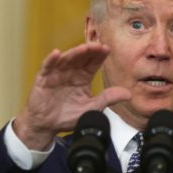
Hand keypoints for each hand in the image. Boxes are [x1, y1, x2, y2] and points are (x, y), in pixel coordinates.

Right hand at [14, 43, 130, 149]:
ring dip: (75, 52)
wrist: (48, 126)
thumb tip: (129, 94)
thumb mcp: (92, 108)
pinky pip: (47, 67)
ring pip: (66, 59)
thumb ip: (108, 99)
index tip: (108, 49)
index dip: (99, 55)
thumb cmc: (68, 115)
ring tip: (84, 47)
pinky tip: (57, 53)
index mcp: (83, 77)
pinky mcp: (43, 79)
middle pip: (81, 58)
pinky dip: (51, 59)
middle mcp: (71, 72)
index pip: (93, 63)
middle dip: (90, 50)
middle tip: (99, 45)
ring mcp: (57, 74)